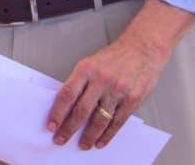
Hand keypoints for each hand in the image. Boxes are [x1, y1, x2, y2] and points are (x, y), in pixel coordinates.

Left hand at [46, 30, 169, 150]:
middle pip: (81, 110)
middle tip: (61, 139)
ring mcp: (118, 90)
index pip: (67, 94)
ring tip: (83, 145)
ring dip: (89, 136)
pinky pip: (117, 122)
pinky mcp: (132, 99)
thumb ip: (80, 82)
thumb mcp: (91, 63)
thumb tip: (66, 106)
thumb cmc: (114, 57)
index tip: (51, 125)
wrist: (143, 49)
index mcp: (86, 68)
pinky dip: (107, 135)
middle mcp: (101, 80)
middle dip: (69, 128)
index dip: (57, 112)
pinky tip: (100, 141)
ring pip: (100, 120)